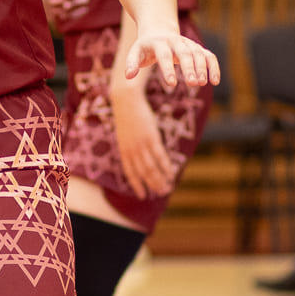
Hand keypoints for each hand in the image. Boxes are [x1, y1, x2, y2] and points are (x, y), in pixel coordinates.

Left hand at [109, 82, 175, 197]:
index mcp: (123, 150)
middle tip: (161, 194)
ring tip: (167, 188)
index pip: (129, 172)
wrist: (126, 100)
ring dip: (160, 179)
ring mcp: (141, 144)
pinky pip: (160, 156)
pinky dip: (166, 167)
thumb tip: (137, 155)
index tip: (142, 195)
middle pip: (143, 173)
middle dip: (152, 185)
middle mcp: (131, 150)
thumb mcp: (124, 134)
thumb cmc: (126, 115)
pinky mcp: (151, 137)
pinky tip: (171, 174)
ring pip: (151, 168)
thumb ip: (130, 146)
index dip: (136, 185)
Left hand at [126, 30, 218, 91]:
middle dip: (189, 68)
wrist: (158, 31)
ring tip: (201, 84)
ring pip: (199, 54)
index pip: (164, 55)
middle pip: (184, 53)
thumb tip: (128, 76)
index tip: (171, 84)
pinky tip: (215, 81)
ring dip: (202, 68)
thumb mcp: (135, 52)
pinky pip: (209, 56)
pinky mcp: (197, 49)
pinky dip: (213, 67)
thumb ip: (131, 63)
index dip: (168, 69)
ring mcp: (188, 44)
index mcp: (159, 42)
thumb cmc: (145, 47)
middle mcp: (176, 41)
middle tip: (192, 83)